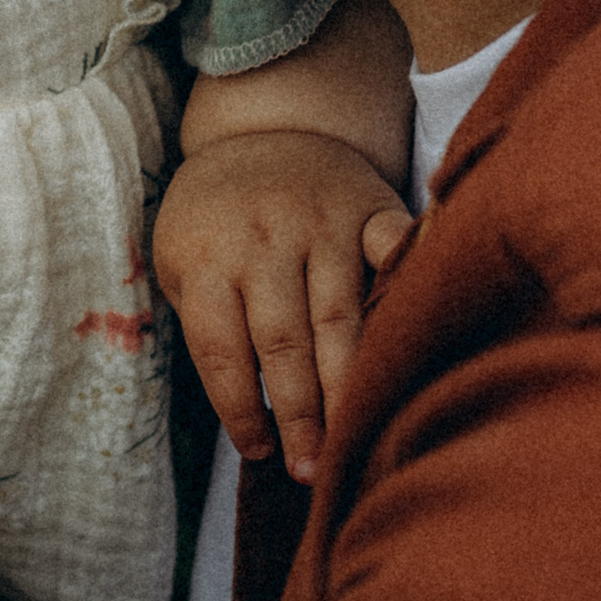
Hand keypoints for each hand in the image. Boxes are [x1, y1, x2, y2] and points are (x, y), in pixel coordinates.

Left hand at [153, 129, 414, 482]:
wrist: (259, 130)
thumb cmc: (214, 219)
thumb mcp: (180, 261)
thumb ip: (206, 326)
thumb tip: (247, 417)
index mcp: (206, 259)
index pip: (221, 350)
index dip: (240, 408)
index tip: (259, 453)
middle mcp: (262, 240)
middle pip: (284, 342)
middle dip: (299, 414)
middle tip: (313, 470)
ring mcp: (320, 222)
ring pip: (340, 315)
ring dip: (347, 383)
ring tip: (355, 435)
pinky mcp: (368, 206)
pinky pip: (394, 250)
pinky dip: (409, 287)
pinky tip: (420, 337)